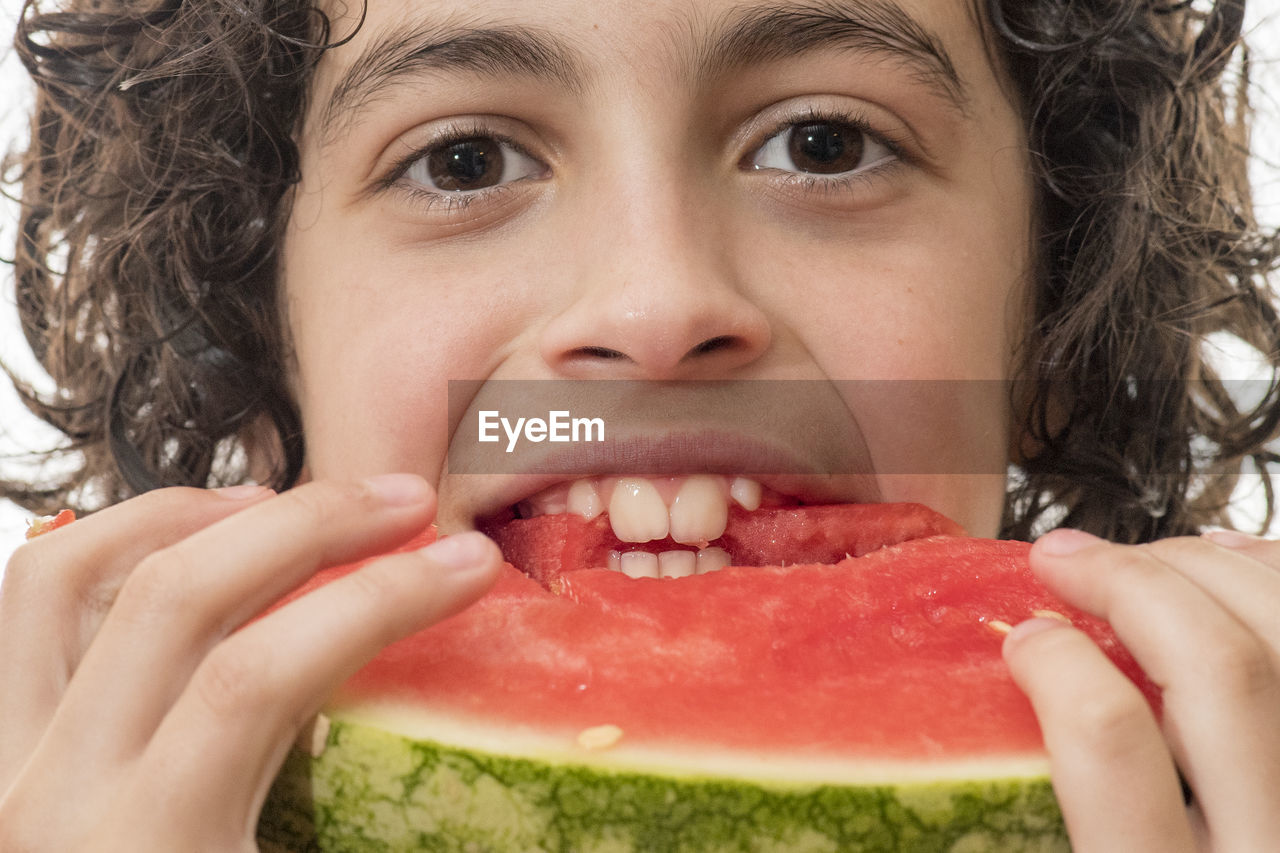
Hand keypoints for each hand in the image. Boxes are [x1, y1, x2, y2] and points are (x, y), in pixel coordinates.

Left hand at [0, 476, 501, 850]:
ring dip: (186, 513)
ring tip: (283, 500)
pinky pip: (26, 610)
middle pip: (178, 596)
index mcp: (145, 851)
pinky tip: (179, 548)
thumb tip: (509, 814)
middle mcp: (44, 792)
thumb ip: (371, 834)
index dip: (378, 602)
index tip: (464, 565)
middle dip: (310, 527)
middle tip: (402, 505)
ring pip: (66, 574)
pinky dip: (104, 549)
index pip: (261, 676)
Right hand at [1002, 528, 1279, 850]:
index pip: (1112, 740)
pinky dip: (1270, 574)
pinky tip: (1230, 564)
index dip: (1057, 661)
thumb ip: (1049, 804)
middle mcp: (1267, 843)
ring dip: (1208, 565)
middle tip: (1065, 557)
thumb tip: (1015, 671)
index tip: (1022, 635)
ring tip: (1141, 557)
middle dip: (1132, 582)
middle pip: (1221, 665)